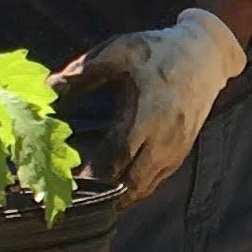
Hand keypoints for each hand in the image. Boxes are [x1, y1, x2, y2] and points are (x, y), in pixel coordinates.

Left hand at [64, 7, 244, 198]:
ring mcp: (175, 150)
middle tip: (72, 200)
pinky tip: (113, 190)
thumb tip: (47, 87)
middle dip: (102, 195)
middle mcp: (163, 140)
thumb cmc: (158, 51)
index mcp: (146, 115)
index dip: (92, 176)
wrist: (205, 56)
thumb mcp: (120, 51)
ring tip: (89, 200)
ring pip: (144, 188)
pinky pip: (155, 182)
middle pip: (131, 183)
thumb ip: (83, 71)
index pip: (116, 158)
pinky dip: (134, 190)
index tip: (67, 183)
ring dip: (118, 197)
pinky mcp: (180, 153)